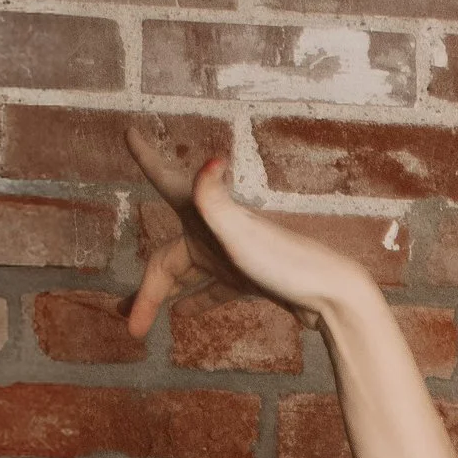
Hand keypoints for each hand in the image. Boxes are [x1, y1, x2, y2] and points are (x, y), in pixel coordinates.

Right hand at [123, 123, 371, 334]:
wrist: (330, 295)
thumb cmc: (285, 262)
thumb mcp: (241, 232)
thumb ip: (216, 200)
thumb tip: (212, 159)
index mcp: (209, 213)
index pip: (167, 181)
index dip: (146, 159)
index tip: (130, 133)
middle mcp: (216, 229)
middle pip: (167, 260)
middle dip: (146, 293)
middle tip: (127, 323)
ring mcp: (230, 255)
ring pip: (184, 277)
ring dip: (161, 297)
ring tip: (138, 323)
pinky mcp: (247, 278)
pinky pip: (211, 290)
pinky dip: (196, 301)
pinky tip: (183, 316)